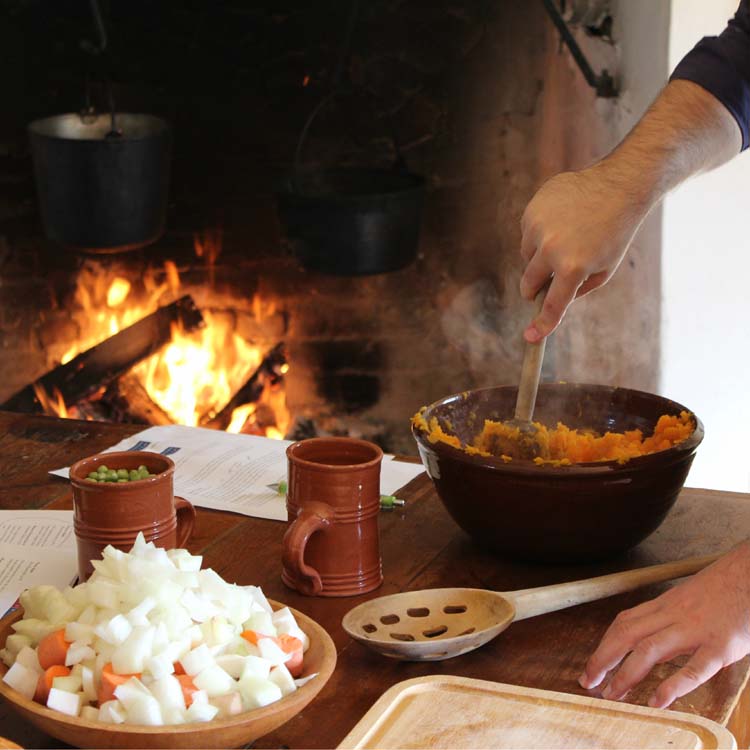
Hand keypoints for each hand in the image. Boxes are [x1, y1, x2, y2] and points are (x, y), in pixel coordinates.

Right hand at [519, 165, 648, 341]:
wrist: (619, 186)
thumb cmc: (615, 232)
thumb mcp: (605, 269)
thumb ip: (577, 290)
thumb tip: (552, 300)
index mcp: (573, 267)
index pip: (551, 304)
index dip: (541, 325)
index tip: (531, 338)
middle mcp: (551, 248)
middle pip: (529, 283)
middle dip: (534, 290)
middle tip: (542, 288)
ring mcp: (538, 228)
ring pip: (526, 256)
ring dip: (540, 256)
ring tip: (566, 239)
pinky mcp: (531, 211)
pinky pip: (526, 234)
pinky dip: (539, 234)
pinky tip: (561, 222)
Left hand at [579, 543, 749, 707]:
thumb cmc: (723, 588)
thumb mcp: (688, 597)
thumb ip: (668, 617)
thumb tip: (648, 640)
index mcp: (665, 604)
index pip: (624, 623)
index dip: (604, 645)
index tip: (591, 666)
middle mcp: (674, 615)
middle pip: (628, 635)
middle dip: (603, 659)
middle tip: (588, 682)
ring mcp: (696, 629)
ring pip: (651, 649)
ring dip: (627, 673)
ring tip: (613, 695)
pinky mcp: (721, 646)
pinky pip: (694, 668)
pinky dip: (673, 685)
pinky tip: (658, 702)